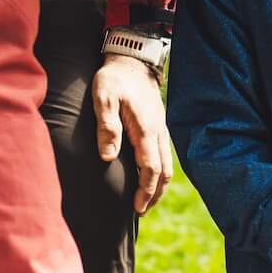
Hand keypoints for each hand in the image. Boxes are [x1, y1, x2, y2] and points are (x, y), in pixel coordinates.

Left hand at [93, 54, 171, 213]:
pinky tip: (148, 178)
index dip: (145, 191)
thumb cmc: (115, 79)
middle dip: (154, 194)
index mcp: (145, 129)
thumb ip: (107, 126)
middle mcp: (158, 133)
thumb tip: (108, 156)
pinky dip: (159, 173)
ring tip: (145, 201)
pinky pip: (164, 156)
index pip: (151, 168)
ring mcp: (161, 130)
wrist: (133, 61)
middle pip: (164, 172)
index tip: (137, 208)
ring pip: (167, 165)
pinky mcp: (158, 127)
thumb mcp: (104, 98)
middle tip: (141, 211)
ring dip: (158, 186)